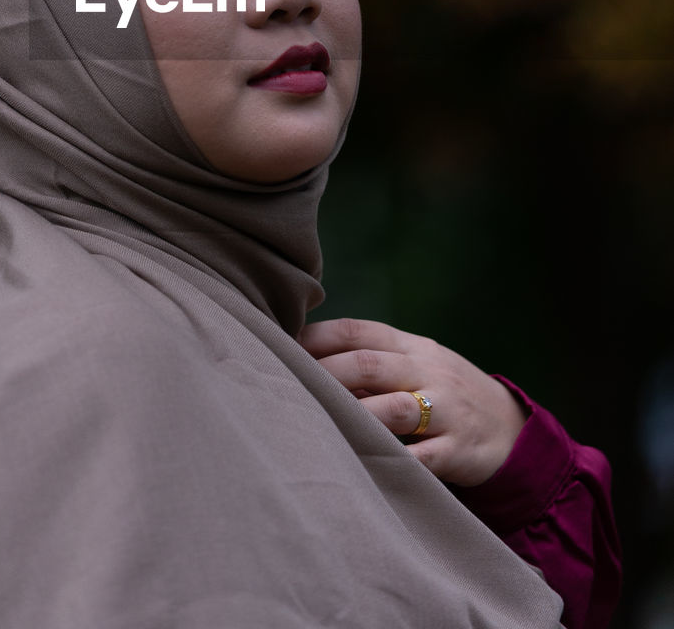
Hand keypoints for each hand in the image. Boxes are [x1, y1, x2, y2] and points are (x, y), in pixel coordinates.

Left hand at [297, 317, 527, 486]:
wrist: (512, 431)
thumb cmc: (443, 395)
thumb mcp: (415, 366)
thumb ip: (371, 361)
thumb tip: (303, 358)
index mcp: (412, 346)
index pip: (359, 330)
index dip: (319, 337)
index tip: (283, 346)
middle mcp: (428, 371)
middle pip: (370, 365)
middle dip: (326, 373)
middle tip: (287, 385)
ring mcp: (446, 410)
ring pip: (394, 409)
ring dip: (354, 415)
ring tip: (318, 421)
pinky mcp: (458, 451)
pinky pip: (422, 458)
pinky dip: (394, 461)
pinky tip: (363, 463)